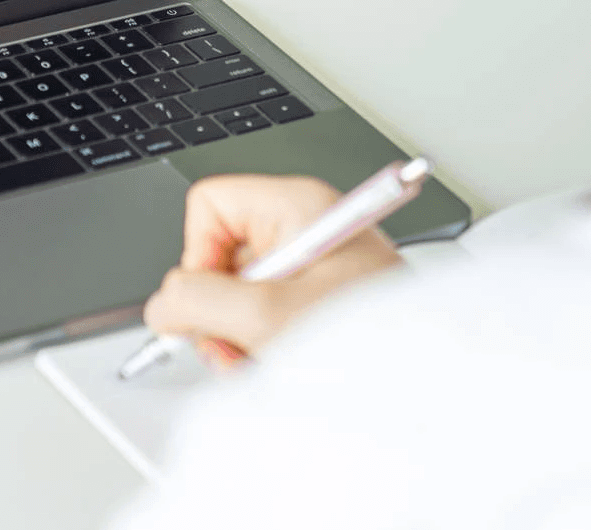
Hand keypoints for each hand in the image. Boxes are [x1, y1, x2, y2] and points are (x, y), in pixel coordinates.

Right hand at [141, 174, 403, 367]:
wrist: (427, 384)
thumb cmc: (371, 335)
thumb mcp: (266, 316)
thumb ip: (197, 301)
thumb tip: (163, 303)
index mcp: (297, 206)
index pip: (209, 205)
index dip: (197, 254)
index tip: (211, 299)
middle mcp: (305, 229)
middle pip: (221, 256)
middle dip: (221, 311)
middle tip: (239, 343)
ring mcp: (315, 267)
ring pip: (240, 296)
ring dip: (240, 338)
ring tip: (268, 362)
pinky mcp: (322, 302)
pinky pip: (267, 317)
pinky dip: (264, 347)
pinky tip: (282, 366)